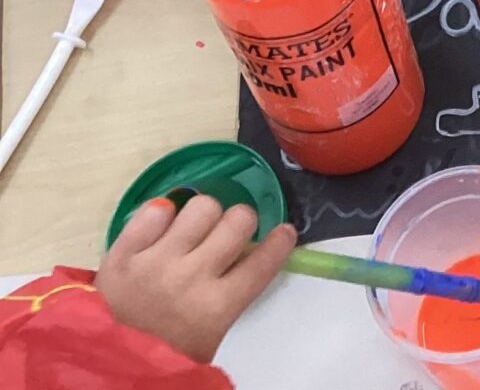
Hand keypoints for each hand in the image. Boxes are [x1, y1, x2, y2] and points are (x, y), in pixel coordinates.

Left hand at [95, 196, 297, 362]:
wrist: (105, 364)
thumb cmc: (167, 350)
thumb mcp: (212, 334)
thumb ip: (232, 294)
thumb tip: (249, 253)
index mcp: (218, 306)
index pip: (263, 261)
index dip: (281, 240)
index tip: (284, 231)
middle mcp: (191, 276)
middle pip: (238, 220)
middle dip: (241, 222)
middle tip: (229, 232)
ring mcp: (155, 261)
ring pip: (201, 206)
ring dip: (204, 215)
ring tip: (193, 228)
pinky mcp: (123, 253)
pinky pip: (153, 211)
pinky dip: (161, 215)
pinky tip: (162, 228)